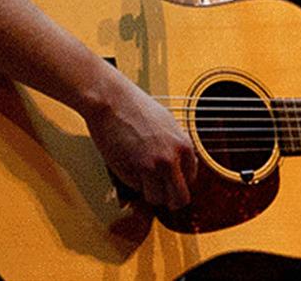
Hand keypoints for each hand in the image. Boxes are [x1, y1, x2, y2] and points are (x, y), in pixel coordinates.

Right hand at [84, 80, 198, 209]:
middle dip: (168, 199)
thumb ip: (177, 146)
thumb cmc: (134, 107)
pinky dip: (131, 182)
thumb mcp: (167, 123)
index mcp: (184, 146)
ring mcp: (150, 168)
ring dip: (147, 192)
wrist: (110, 100)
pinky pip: (136, 189)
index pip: (191, 180)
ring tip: (138, 175)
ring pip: (156, 199)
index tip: (166, 177)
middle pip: (179, 200)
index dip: (177, 180)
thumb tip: (182, 168)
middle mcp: (170, 160)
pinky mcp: (130, 172)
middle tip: (157, 191)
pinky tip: (126, 163)